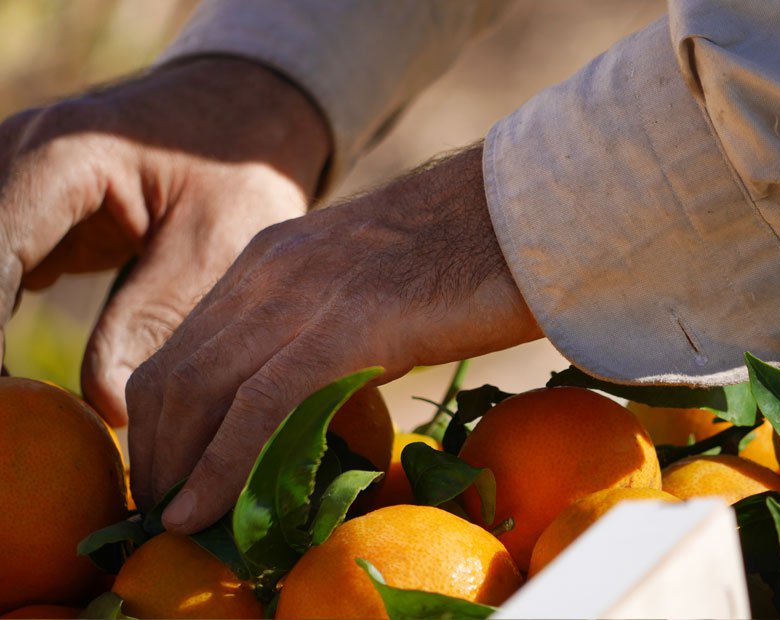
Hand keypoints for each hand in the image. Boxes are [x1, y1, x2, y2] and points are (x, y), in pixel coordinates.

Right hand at [0, 57, 329, 424]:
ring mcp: (11, 178)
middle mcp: (16, 155)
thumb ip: (155, 321)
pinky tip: (15, 383)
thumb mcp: (214, 246)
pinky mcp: (21, 211)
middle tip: (16, 416)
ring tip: (18, 407)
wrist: (246, 117)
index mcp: (62, 157)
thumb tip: (107, 410)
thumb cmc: (241, 174)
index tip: (7, 405)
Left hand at [126, 144, 541, 531]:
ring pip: (198, 391)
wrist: (517, 212)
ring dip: (174, 467)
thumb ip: (325, 326)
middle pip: (173, 372)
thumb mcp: (365, 285)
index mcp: (271, 260)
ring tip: (173, 521)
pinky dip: (220, 466)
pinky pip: (258, 406)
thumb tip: (311, 396)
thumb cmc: (462, 254)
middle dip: (154, 450)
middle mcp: (268, 271)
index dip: (162, 417)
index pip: (184, 346)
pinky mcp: (344, 325)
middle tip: (159, 507)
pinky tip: (204, 510)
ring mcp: (301, 294)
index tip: (169, 467)